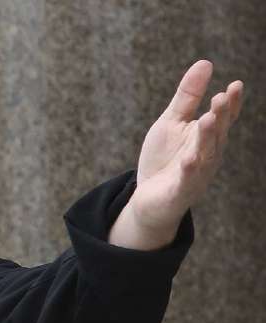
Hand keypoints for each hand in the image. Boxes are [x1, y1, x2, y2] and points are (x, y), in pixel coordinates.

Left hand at [111, 60, 243, 248]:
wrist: (148, 198)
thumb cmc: (164, 159)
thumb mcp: (172, 122)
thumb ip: (188, 97)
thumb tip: (205, 62)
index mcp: (208, 137)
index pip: (223, 118)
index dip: (230, 104)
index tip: (235, 85)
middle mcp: (208, 154)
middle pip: (216, 133)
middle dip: (220, 116)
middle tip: (221, 97)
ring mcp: (196, 174)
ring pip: (205, 154)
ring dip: (207, 138)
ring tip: (207, 118)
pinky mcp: (180, 191)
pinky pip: (187, 180)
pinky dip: (190, 170)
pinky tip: (190, 159)